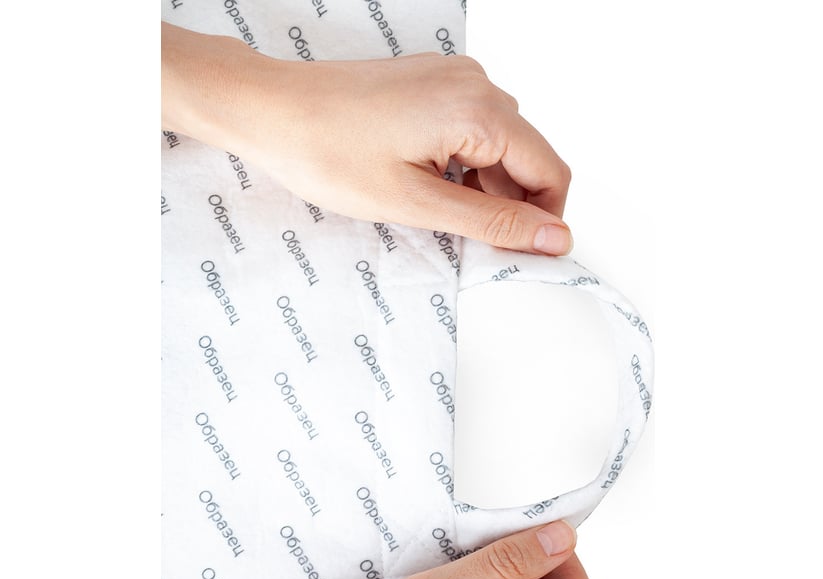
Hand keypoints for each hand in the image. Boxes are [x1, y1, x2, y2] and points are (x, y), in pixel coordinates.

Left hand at [162, 24, 573, 254]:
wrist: (269, 110)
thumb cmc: (326, 152)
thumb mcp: (416, 204)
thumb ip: (492, 222)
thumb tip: (553, 238)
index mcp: (479, 110)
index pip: (551, 171)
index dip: (546, 221)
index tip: (526, 255)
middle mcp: (475, 83)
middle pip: (529, 156)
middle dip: (512, 204)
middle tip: (471, 243)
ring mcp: (452, 77)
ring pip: (501, 143)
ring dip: (486, 185)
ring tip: (437, 212)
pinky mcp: (431, 82)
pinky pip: (472, 126)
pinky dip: (464, 162)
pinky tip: (428, 184)